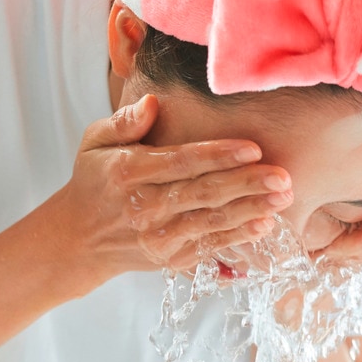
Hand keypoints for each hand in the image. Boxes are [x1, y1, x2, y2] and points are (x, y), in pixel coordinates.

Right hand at [51, 94, 293, 280]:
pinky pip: (209, 247)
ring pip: (211, 221)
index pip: (180, 162)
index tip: (252, 147)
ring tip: (282, 197)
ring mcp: (157, 237)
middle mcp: (143, 208)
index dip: (218, 155)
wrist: (78, 239)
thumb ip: (124, 122)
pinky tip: (264, 225)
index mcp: (127, 173)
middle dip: (246, 184)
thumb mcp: (95, 143)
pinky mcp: (169, 259)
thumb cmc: (94, 181)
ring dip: (250, 210)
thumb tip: (153, 103)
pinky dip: (238, 238)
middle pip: (202, 193)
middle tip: (282, 174)